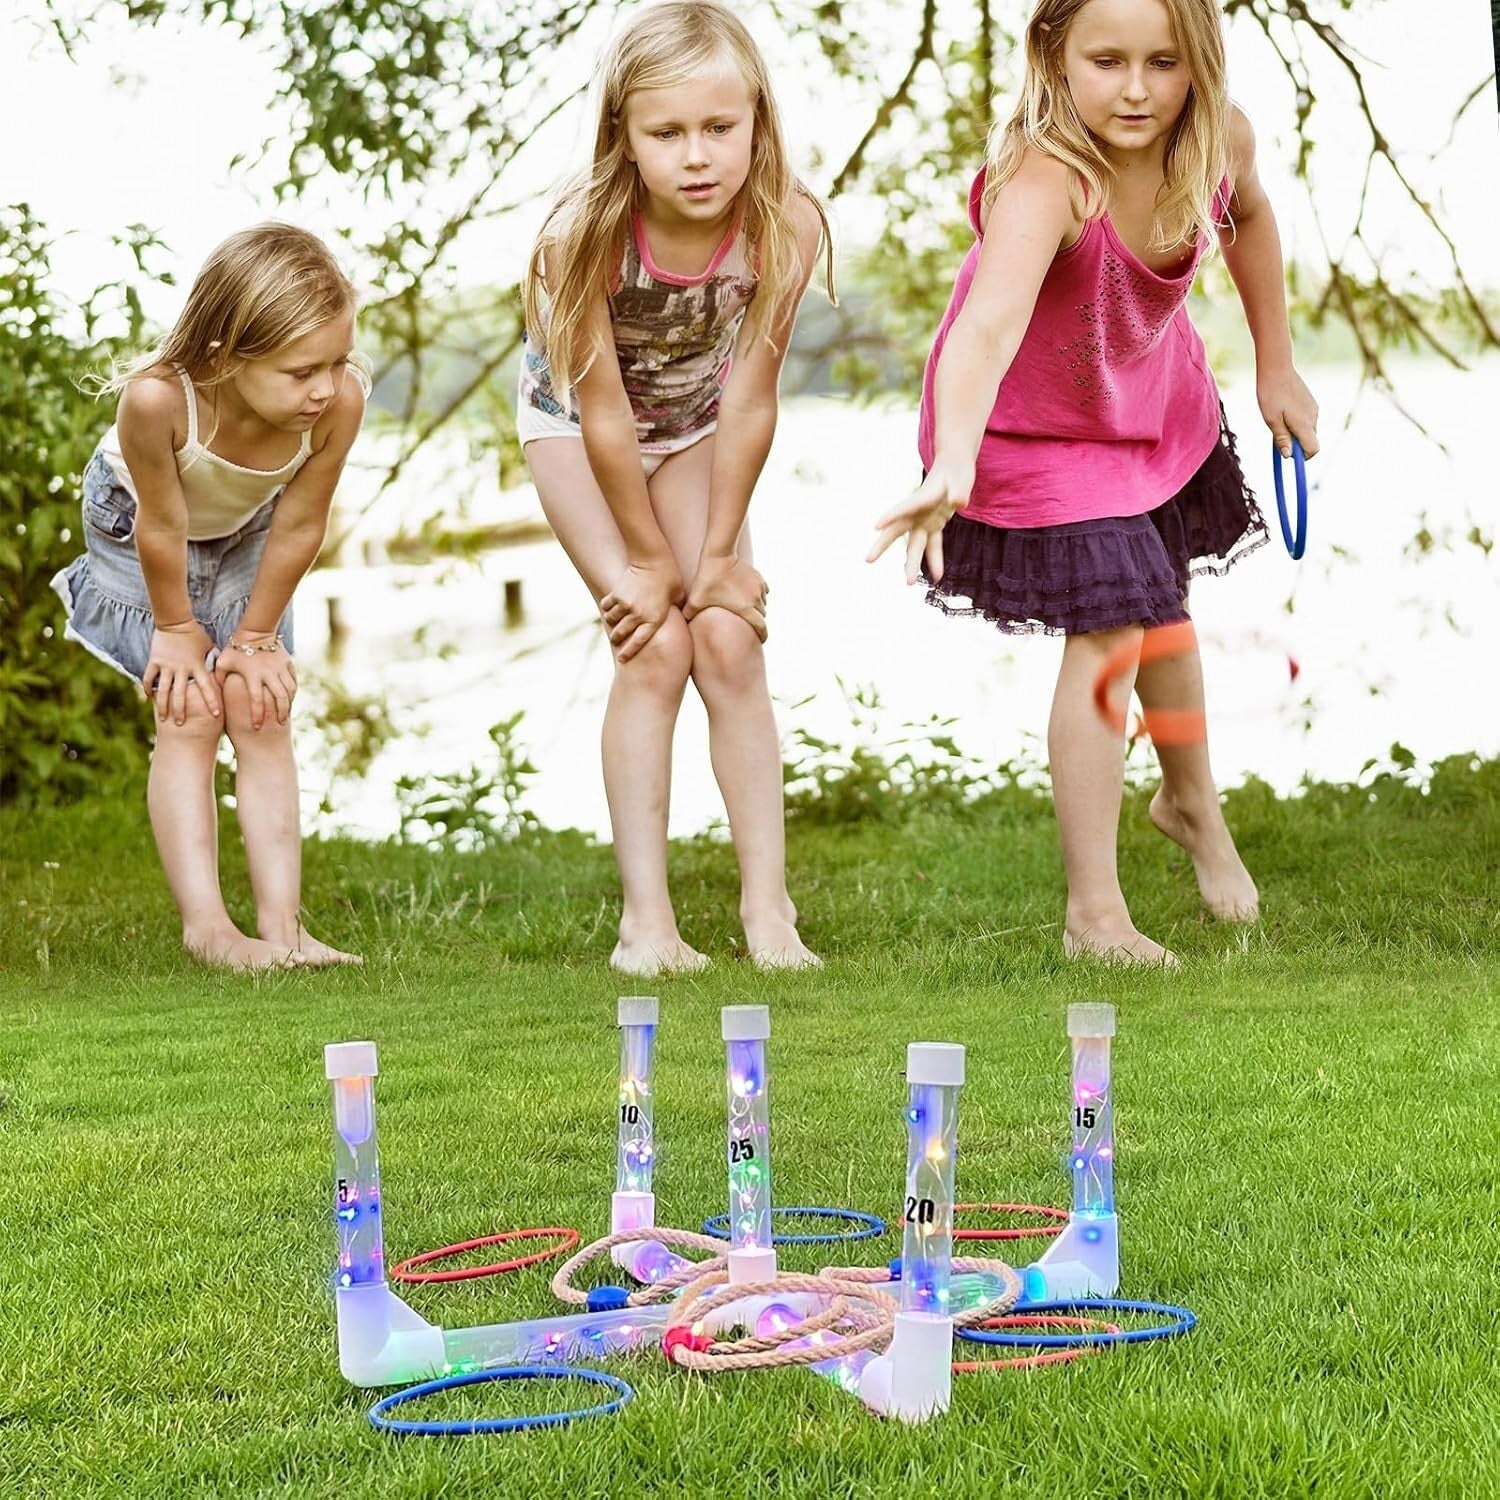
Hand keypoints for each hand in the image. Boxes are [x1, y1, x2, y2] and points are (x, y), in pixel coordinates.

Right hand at [143, 621, 219, 724]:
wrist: (175, 621)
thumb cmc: (196, 634)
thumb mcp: (209, 648)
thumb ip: (213, 663)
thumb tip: (224, 675)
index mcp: (197, 666)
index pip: (207, 687)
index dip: (212, 701)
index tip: (216, 715)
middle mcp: (181, 668)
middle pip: (181, 694)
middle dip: (181, 711)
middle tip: (181, 725)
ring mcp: (166, 665)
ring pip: (163, 690)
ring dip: (163, 705)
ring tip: (163, 718)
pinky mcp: (154, 661)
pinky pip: (149, 677)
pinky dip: (148, 688)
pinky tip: (148, 698)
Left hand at [214, 633, 296, 728]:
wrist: (255, 631)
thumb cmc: (235, 649)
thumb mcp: (223, 663)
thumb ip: (219, 679)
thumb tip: (215, 696)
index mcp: (253, 675)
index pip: (257, 700)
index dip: (258, 715)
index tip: (256, 727)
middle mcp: (269, 673)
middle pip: (280, 697)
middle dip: (281, 712)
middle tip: (279, 723)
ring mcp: (280, 668)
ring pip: (290, 690)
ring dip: (289, 703)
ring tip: (286, 714)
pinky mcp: (288, 663)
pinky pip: (294, 680)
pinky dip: (293, 691)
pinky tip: (290, 698)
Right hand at [599, 558, 685, 662]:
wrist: (653, 559)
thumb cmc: (670, 577)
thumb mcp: (679, 596)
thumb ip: (678, 610)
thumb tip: (686, 619)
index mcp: (654, 618)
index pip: (638, 641)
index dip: (629, 652)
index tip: (622, 659)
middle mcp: (638, 614)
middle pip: (621, 633)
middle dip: (617, 639)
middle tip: (615, 640)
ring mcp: (625, 604)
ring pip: (612, 620)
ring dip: (612, 623)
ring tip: (613, 624)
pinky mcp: (616, 593)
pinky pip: (606, 606)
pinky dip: (607, 608)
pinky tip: (609, 609)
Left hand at [682, 554, 767, 641]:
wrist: (718, 557)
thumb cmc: (706, 580)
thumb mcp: (695, 601)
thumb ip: (689, 615)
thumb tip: (682, 626)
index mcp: (745, 608)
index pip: (761, 627)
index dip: (762, 636)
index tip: (760, 641)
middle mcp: (755, 599)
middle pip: (762, 616)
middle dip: (757, 621)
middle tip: (748, 624)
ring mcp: (758, 587)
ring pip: (763, 604)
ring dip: (757, 608)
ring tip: (747, 610)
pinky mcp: (758, 577)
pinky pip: (763, 592)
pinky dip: (758, 596)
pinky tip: (749, 596)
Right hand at [866, 462, 972, 583]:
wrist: (954, 468)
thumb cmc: (957, 470)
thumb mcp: (961, 478)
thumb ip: (959, 490)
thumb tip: (959, 503)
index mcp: (922, 497)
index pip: (905, 507)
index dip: (891, 515)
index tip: (876, 525)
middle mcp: (918, 512)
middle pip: (896, 530)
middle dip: (883, 545)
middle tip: (868, 560)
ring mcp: (924, 520)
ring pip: (914, 544)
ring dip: (912, 563)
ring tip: (908, 583)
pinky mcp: (934, 525)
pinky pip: (933, 545)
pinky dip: (935, 560)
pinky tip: (938, 577)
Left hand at [1258, 364, 1319, 459]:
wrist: (1277, 369)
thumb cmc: (1270, 394)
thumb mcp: (1271, 420)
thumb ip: (1282, 438)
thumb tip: (1288, 456)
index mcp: (1304, 423)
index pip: (1313, 449)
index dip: (1302, 457)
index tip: (1288, 455)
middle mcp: (1313, 417)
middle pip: (1310, 441)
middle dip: (1296, 444)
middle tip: (1277, 435)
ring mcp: (1314, 408)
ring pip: (1308, 430)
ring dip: (1296, 433)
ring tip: (1278, 419)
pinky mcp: (1311, 402)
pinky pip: (1307, 420)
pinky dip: (1298, 423)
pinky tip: (1284, 411)